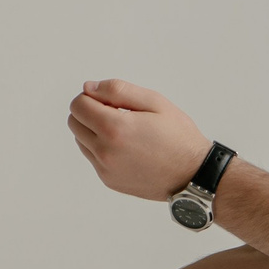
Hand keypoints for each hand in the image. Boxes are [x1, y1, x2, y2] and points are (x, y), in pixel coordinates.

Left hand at [68, 79, 208, 199]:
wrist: (194, 174)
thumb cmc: (178, 136)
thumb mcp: (154, 102)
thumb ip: (117, 90)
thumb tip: (88, 88)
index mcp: (114, 128)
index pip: (78, 105)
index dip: (91, 96)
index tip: (111, 100)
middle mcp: (105, 152)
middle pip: (74, 122)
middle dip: (89, 112)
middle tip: (117, 112)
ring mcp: (105, 169)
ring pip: (81, 140)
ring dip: (93, 130)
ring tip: (124, 131)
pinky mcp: (109, 180)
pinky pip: (93, 158)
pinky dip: (102, 148)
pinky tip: (127, 147)